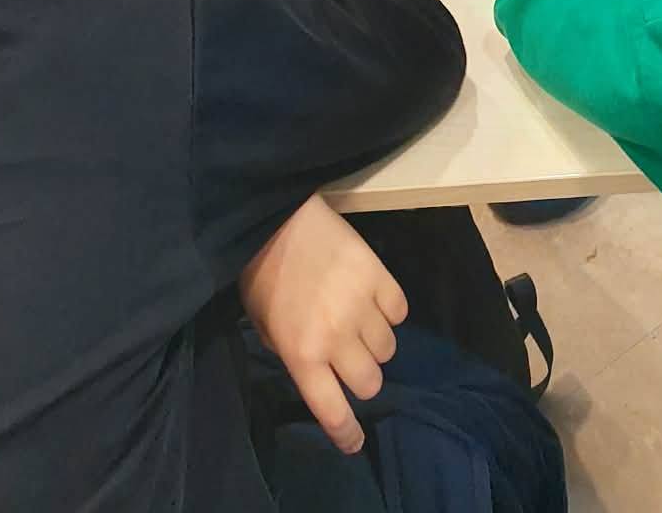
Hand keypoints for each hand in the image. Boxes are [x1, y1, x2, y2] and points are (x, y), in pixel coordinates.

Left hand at [240, 196, 405, 455]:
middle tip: (349, 360)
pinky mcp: (379, 275)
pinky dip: (389, 312)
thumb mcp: (263, 328)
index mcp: (302, 355)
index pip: (334, 412)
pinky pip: (399, 311)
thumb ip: (293, 355)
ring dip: (374, 344)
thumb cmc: (262, 276)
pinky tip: (373, 301)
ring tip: (359, 324)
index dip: (347, 434)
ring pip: (388, 349)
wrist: (275, 219)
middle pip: (370, 383)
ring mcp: (361, 305)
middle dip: (361, 378)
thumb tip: (318, 369)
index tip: (354, 442)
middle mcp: (336, 337)